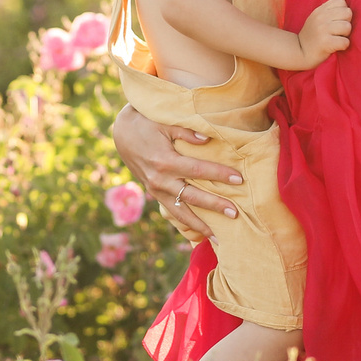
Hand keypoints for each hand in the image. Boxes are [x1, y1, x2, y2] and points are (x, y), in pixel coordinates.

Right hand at [113, 104, 242, 236]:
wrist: (122, 132)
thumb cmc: (146, 123)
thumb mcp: (165, 122)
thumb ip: (187, 132)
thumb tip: (208, 139)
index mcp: (165, 161)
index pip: (198, 171)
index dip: (219, 175)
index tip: (239, 179)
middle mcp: (160, 180)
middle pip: (193, 197)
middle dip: (215, 206)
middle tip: (235, 214)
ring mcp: (155, 189)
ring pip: (180, 212)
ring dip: (200, 225)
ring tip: (218, 237)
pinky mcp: (154, 193)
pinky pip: (172, 211)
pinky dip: (186, 222)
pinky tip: (200, 231)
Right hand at [295, 0, 352, 66]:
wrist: (300, 52)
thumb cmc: (312, 36)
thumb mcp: (316, 18)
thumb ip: (329, 11)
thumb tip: (346, 7)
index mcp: (320, 10)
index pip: (341, 2)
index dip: (343, 11)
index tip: (336, 20)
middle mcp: (321, 18)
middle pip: (348, 13)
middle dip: (346, 23)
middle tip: (338, 31)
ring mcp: (323, 30)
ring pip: (347, 27)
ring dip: (345, 35)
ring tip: (336, 38)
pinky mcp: (326, 43)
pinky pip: (345, 42)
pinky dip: (343, 46)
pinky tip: (336, 47)